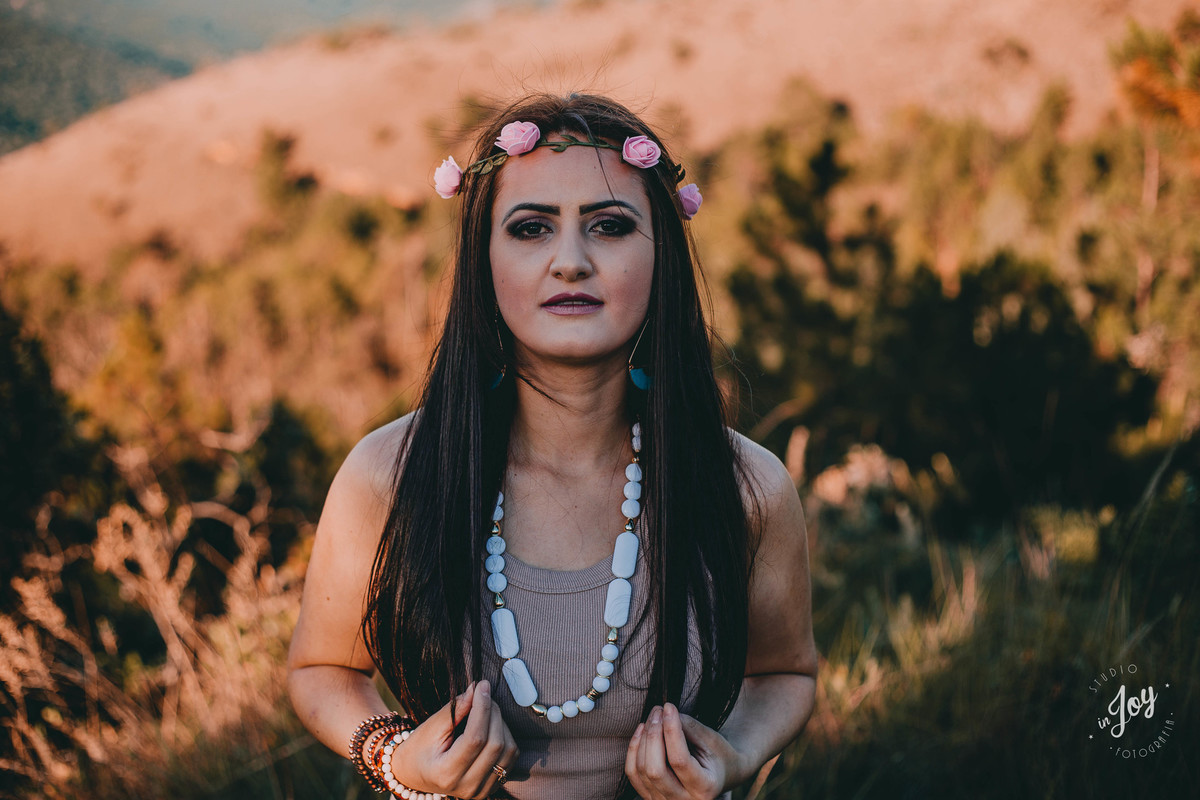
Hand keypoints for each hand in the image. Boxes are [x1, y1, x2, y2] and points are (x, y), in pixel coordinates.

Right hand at [392, 680, 518, 798]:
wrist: (414, 774)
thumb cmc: (419, 750)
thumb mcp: (430, 728)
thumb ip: (455, 710)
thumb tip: (476, 690)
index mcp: (447, 773)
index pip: (476, 738)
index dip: (483, 708)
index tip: (482, 686)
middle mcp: (467, 786)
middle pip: (495, 744)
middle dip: (493, 712)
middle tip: (483, 695)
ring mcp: (481, 790)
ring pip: (508, 750)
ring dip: (501, 724)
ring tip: (486, 711)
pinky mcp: (491, 788)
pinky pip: (510, 758)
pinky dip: (506, 737)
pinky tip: (491, 727)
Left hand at [624, 703, 746, 798]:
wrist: (723, 775)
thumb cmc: (719, 756)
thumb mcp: (711, 740)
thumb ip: (688, 727)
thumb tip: (663, 715)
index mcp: (704, 788)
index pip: (679, 760)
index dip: (671, 730)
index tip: (669, 707)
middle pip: (655, 770)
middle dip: (653, 735)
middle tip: (658, 711)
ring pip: (641, 771)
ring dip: (642, 739)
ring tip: (652, 717)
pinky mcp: (652, 797)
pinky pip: (633, 774)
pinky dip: (633, 751)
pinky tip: (641, 732)